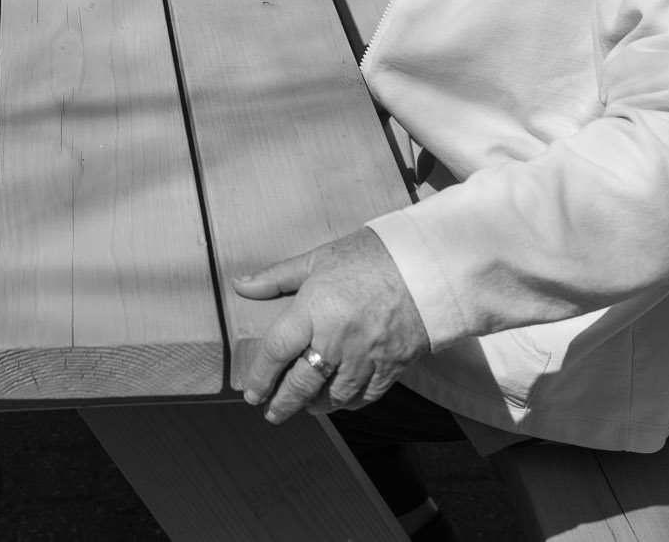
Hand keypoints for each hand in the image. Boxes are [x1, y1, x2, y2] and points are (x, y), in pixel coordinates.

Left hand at [233, 227, 429, 423]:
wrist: (428, 264)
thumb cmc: (370, 256)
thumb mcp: (318, 259)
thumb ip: (277, 277)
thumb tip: (240, 285)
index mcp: (315, 310)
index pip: (277, 351)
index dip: (261, 376)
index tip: (250, 392)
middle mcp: (338, 339)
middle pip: (303, 383)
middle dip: (283, 403)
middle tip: (272, 413)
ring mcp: (367, 356)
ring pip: (335, 395)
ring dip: (315, 406)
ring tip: (303, 407)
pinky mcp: (392, 366)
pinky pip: (366, 395)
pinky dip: (349, 403)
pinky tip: (340, 401)